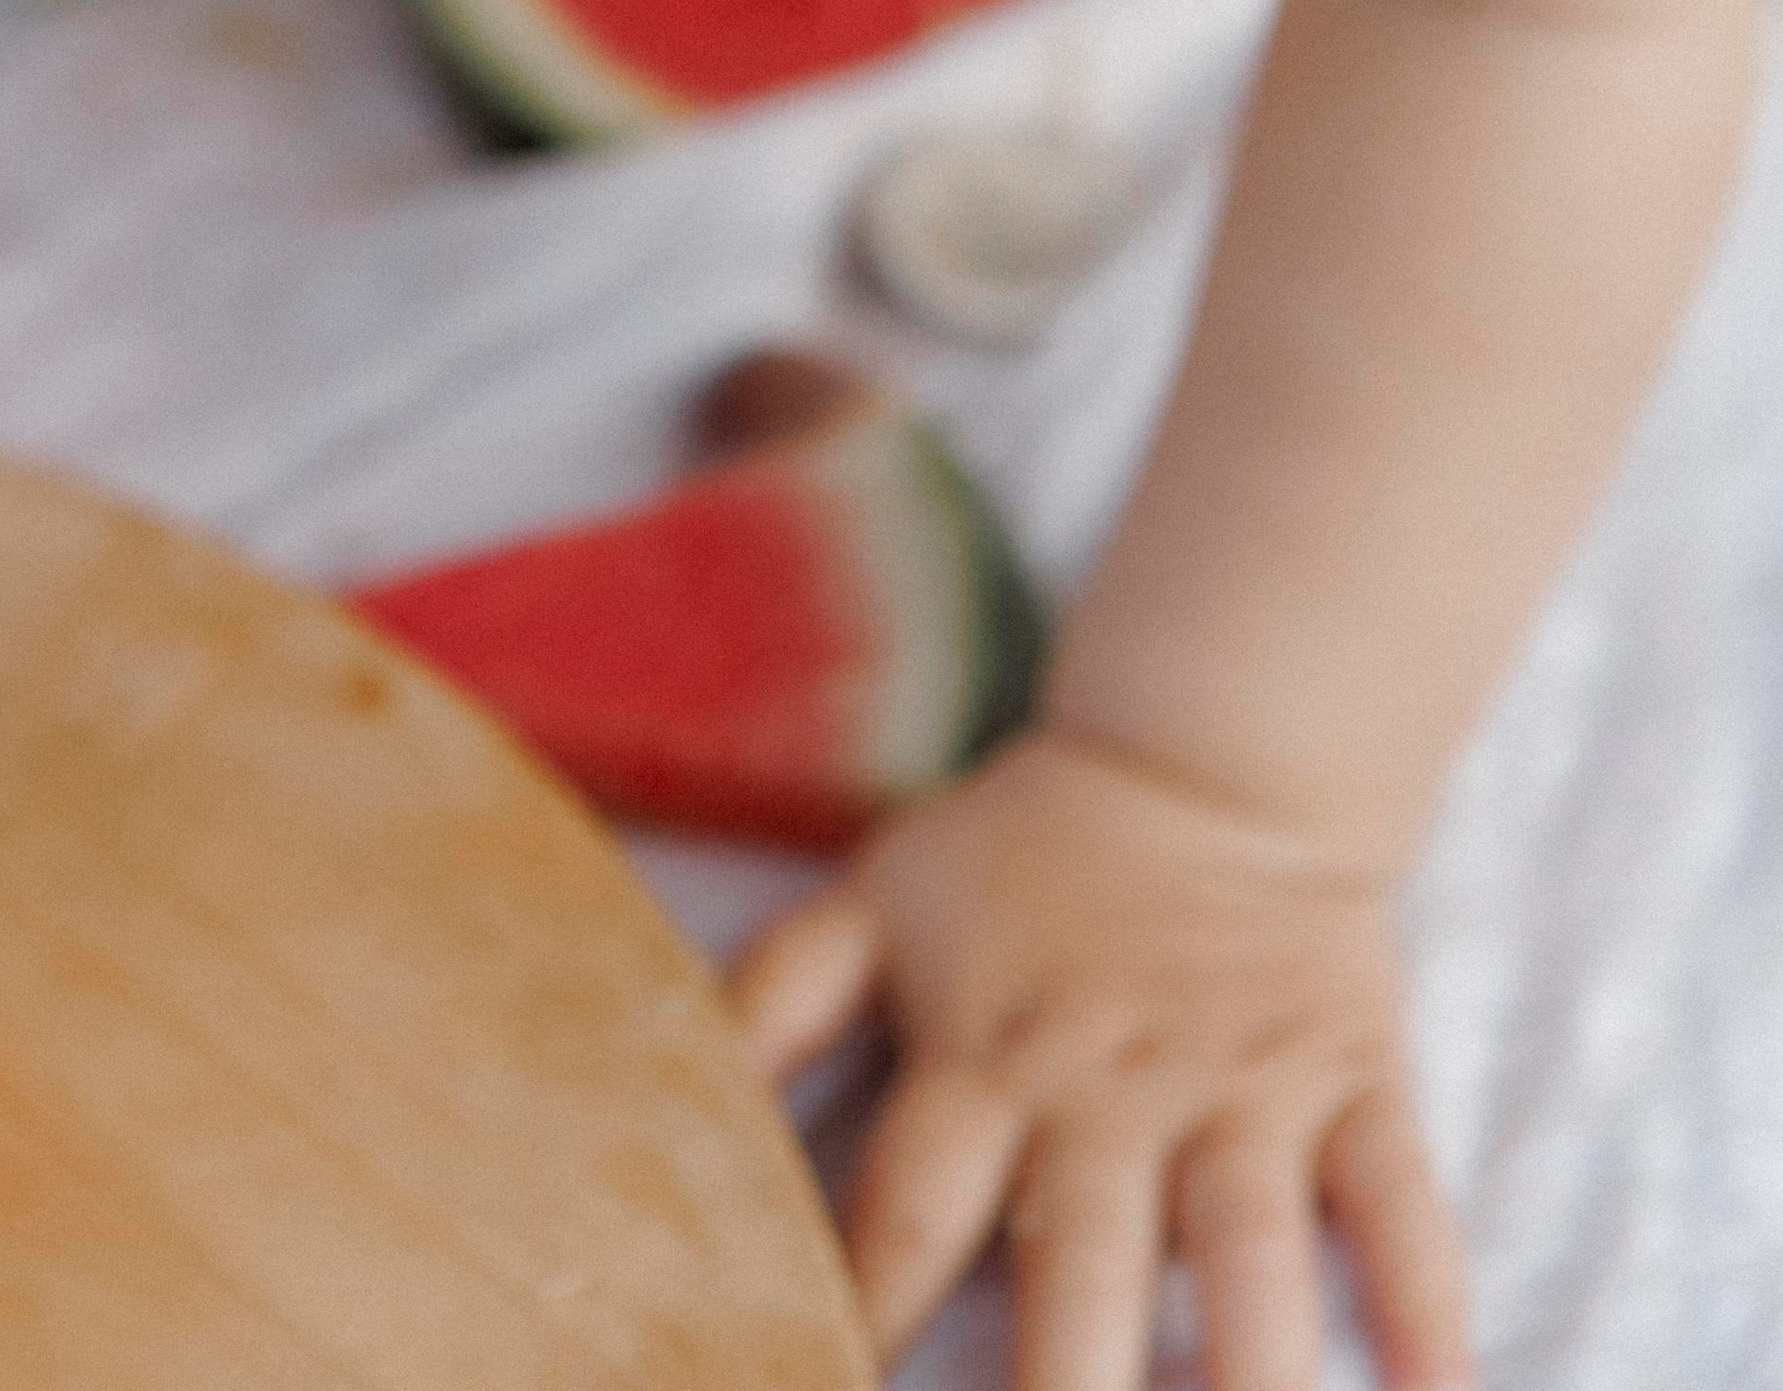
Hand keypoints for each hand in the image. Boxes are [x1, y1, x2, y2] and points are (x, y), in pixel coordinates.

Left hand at [731, 728, 1474, 1389]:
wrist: (1211, 761)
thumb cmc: (1022, 859)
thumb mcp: (875, 903)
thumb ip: (771, 1000)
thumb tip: (664, 1087)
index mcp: (988, 1060)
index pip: (910, 1214)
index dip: (858, 1313)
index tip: (807, 1382)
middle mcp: (1113, 1095)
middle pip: (1082, 1265)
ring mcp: (1244, 1093)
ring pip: (1252, 1255)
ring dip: (1248, 1372)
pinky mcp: (1356, 1081)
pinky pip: (1402, 1202)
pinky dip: (1426, 1301)